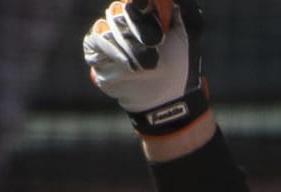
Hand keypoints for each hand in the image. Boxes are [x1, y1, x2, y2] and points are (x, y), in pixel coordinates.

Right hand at [83, 0, 207, 135]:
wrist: (167, 94)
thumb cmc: (179, 64)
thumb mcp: (185, 36)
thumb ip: (178, 12)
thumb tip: (172, 0)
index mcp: (143, 14)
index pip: (135, 1)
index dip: (140, 4)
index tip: (147, 7)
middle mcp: (123, 21)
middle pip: (121, 10)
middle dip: (139, 27)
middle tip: (155, 42)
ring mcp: (108, 34)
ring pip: (109, 25)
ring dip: (130, 44)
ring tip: (147, 63)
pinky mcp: (95, 50)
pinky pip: (96, 38)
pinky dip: (112, 49)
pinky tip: (127, 63)